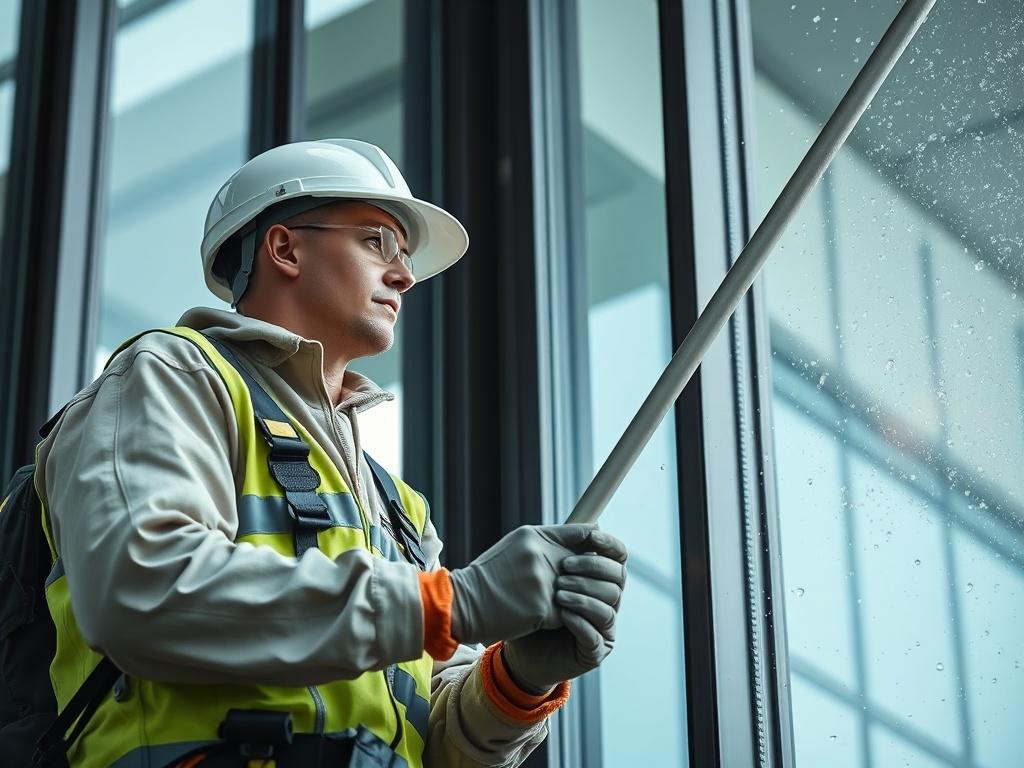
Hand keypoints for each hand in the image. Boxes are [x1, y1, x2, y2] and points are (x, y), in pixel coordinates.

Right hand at [448, 524, 602, 645]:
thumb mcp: (514, 547)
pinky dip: (557, 619)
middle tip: (588, 585)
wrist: (463, 604)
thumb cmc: (488, 577)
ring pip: (575, 592)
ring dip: (570, 600)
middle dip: (586, 577)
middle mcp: (540, 555)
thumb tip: (578, 542)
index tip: (600, 551)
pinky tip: (541, 620)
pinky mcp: (543, 608)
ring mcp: (542, 582)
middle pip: (584, 565)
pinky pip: (565, 614)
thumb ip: (545, 543)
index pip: (582, 533)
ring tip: (559, 605)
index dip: (596, 543)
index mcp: (534, 536)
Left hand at [502, 530, 626, 693]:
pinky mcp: (595, 651)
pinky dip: (579, 621)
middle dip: (592, 569)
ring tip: (558, 593)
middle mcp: (608, 602)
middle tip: (564, 568)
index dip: (610, 545)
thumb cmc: (532, 606)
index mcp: (599, 579)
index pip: (618, 558)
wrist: (518, 648)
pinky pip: (595, 634)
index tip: (593, 537)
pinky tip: (561, 614)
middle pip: (617, 579)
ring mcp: (604, 628)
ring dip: (583, 596)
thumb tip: (589, 524)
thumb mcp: (543, 573)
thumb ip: (562, 549)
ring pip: (608, 606)